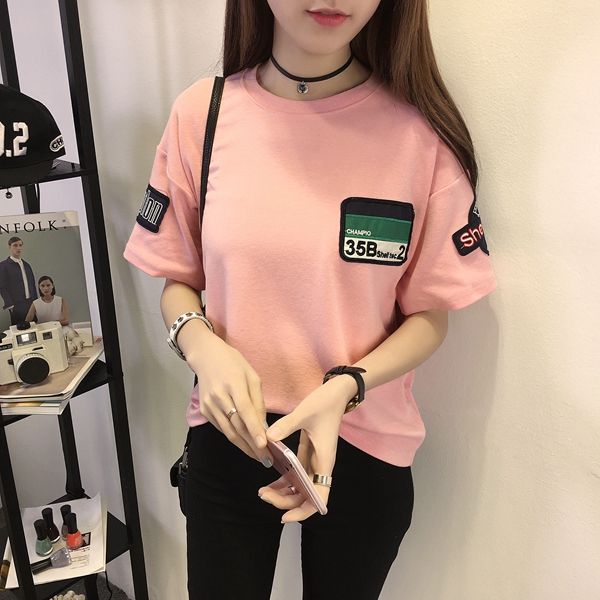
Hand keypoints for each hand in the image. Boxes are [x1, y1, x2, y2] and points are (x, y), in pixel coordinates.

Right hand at [186, 334, 272, 466]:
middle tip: (267, 459)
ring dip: (244, 446)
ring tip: (258, 457)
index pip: (245, 410)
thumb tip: (263, 424)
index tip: (264, 445)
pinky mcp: (204, 411)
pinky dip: (234, 438)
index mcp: (234, 383)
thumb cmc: (233, 363)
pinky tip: (245, 445)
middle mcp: (219, 396)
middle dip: (252, 445)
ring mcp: (209, 405)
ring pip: (228, 431)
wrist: (206, 357)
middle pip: (237, 425)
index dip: (254, 429)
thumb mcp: (252, 376)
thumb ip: (258, 400)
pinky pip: (222, 428)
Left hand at [258, 375, 356, 521]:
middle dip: (286, 502)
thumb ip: (287, 425)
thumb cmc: (325, 403)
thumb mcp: (305, 412)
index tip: (285, 516)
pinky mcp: (307, 454)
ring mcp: (313, 461)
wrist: (335, 392)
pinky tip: (270, 481)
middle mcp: (320, 465)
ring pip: (300, 488)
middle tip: (264, 495)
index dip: (304, 510)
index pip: (319, 497)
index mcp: (325, 461)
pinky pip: (295, 475)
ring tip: (263, 492)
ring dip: (283, 494)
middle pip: (306, 496)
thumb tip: (268, 437)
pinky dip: (283, 481)